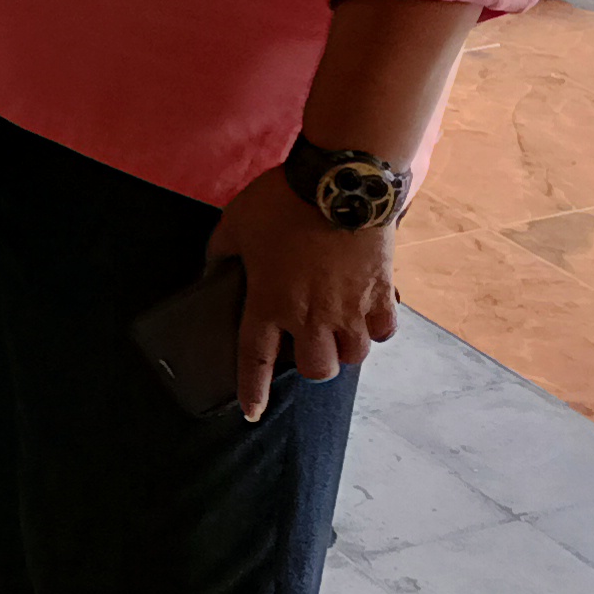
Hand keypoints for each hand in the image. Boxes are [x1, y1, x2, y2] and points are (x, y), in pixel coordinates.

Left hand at [208, 169, 397, 422]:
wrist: (338, 180)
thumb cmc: (281, 201)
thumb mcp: (233, 223)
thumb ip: (218, 254)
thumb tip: (209, 270)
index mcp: (269, 302)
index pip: (255, 360)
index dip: (252, 391)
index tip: (251, 413)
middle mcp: (310, 315)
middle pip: (317, 369)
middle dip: (311, 363)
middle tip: (307, 344)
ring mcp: (349, 307)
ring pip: (353, 356)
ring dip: (344, 349)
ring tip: (337, 331)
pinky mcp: (380, 293)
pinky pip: (384, 331)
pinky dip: (376, 329)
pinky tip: (366, 314)